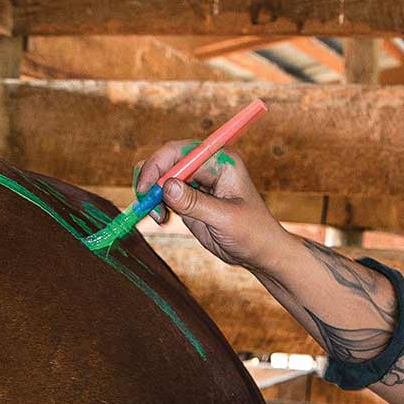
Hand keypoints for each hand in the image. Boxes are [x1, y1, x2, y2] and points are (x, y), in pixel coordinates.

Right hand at [133, 140, 286, 270]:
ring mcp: (196, 182)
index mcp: (221, 161)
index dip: (159, 165)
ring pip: (161, 176)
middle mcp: (206, 166)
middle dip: (151, 179)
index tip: (147, 188)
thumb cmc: (252, 232)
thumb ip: (195, 202)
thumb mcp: (224, 218)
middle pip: (167, 160)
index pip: (181, 152)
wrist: (259, 252)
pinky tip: (161, 219)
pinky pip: (163, 194)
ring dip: (151, 194)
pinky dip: (155, 205)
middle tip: (144, 202)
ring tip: (158, 217)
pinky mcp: (188, 198)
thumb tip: (166, 186)